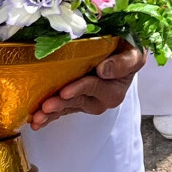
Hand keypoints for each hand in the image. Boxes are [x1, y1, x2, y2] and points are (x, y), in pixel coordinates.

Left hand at [29, 45, 146, 127]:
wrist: (123, 53)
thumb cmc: (128, 51)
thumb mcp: (134, 54)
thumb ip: (124, 62)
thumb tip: (103, 70)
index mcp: (114, 89)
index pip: (95, 87)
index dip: (79, 89)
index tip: (65, 91)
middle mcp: (101, 99)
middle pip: (78, 101)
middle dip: (61, 104)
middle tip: (46, 107)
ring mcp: (87, 101)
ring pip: (68, 108)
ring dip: (52, 114)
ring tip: (37, 118)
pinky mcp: (76, 101)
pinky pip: (62, 110)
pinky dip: (49, 116)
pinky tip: (37, 121)